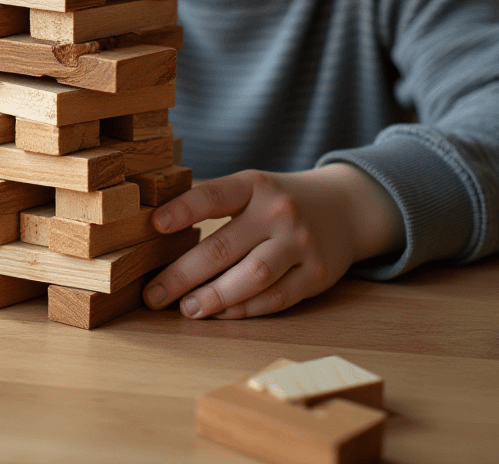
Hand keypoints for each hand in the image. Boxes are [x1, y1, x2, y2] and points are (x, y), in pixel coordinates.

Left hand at [143, 164, 403, 318]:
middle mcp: (279, 212)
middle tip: (154, 294)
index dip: (183, 209)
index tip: (154, 225)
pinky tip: (221, 314)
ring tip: (186, 309)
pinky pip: (277, 298)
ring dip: (214, 297)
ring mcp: (301, 243)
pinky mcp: (317, 274)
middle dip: (183, 274)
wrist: (345, 207)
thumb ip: (214, 200)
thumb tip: (155, 223)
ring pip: (252, 277)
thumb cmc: (280, 201)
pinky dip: (245, 309)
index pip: (214, 195)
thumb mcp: (252, 187)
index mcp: (255, 185)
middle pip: (224, 246)